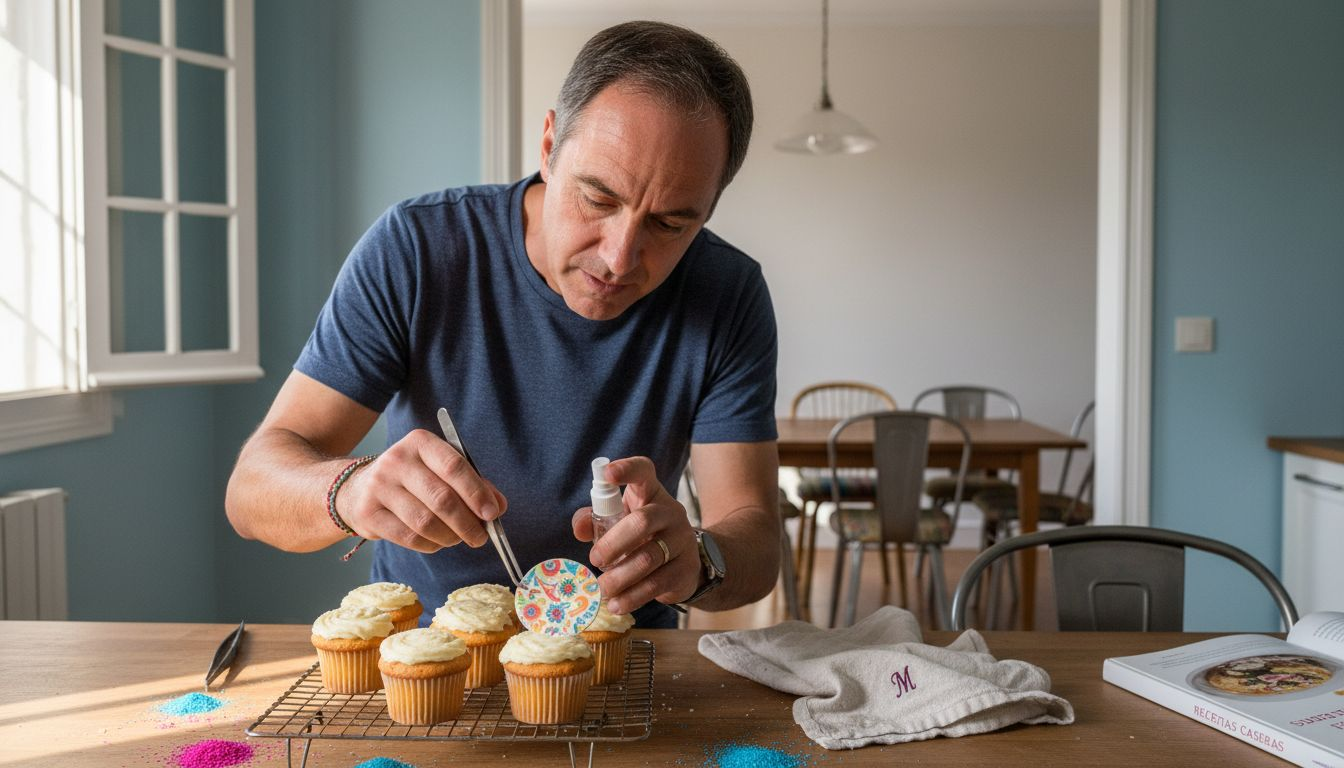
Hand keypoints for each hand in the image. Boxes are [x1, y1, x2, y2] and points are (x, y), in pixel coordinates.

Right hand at [337, 428, 506, 552]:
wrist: (359, 488)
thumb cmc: (413, 480)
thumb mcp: (440, 470)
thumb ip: (472, 485)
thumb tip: (497, 507)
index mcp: (420, 442)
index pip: (454, 467)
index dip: (477, 493)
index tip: (493, 513)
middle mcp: (397, 460)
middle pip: (442, 498)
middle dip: (467, 523)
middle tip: (481, 536)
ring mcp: (379, 487)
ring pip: (426, 522)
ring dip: (450, 536)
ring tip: (458, 539)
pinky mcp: (368, 513)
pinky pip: (409, 537)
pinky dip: (431, 545)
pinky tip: (437, 542)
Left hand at [570, 456, 698, 613]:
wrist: (684, 563)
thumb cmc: (642, 537)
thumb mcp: (619, 523)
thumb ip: (595, 520)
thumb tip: (579, 528)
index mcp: (650, 493)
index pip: (643, 471)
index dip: (627, 469)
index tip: (607, 475)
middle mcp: (670, 512)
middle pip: (643, 521)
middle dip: (613, 542)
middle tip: (594, 559)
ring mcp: (681, 540)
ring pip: (649, 557)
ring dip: (620, 576)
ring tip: (602, 588)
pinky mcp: (686, 568)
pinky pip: (657, 583)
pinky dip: (632, 597)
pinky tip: (617, 604)